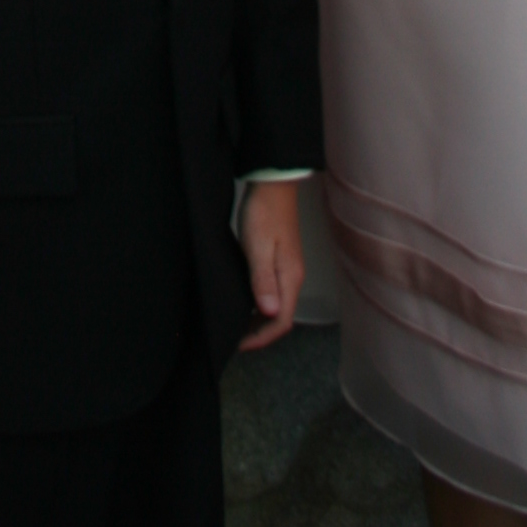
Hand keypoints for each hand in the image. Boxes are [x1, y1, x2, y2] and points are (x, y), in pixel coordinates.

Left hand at [236, 181, 305, 350]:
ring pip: (277, 306)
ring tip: (237, 325)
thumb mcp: (258, 246)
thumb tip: (270, 313)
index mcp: (290, 278)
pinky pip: (273, 293)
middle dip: (260, 333)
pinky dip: (259, 304)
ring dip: (259, 320)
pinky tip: (244, 302)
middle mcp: (293, 278)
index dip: (261, 338)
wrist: (272, 183)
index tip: (238, 344)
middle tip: (234, 338)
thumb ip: (263, 280)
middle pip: (281, 318)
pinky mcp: (280, 261)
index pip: (282, 322)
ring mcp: (288, 269)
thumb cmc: (263, 212)